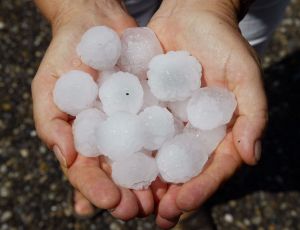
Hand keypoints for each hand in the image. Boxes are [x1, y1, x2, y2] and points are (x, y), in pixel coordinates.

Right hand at [32, 0, 159, 218]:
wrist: (96, 24)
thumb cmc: (66, 56)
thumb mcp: (49, 87)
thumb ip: (51, 123)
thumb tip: (68, 158)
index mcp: (83, 140)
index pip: (86, 173)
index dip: (96, 189)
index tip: (110, 202)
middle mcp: (110, 138)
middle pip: (118, 174)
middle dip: (128, 195)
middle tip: (140, 209)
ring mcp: (133, 125)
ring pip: (143, 160)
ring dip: (152, 182)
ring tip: (162, 199)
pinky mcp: (153, 110)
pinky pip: (162, 132)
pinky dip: (169, 151)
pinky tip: (178, 167)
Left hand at [148, 0, 267, 227]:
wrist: (191, 16)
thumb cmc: (223, 42)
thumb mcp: (244, 73)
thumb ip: (253, 113)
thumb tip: (251, 156)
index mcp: (217, 131)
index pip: (212, 168)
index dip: (200, 188)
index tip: (180, 205)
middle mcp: (191, 132)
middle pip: (182, 171)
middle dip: (170, 195)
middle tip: (155, 216)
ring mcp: (167, 122)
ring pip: (157, 158)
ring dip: (145, 182)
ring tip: (130, 203)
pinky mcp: (146, 108)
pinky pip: (136, 132)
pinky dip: (126, 151)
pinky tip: (112, 168)